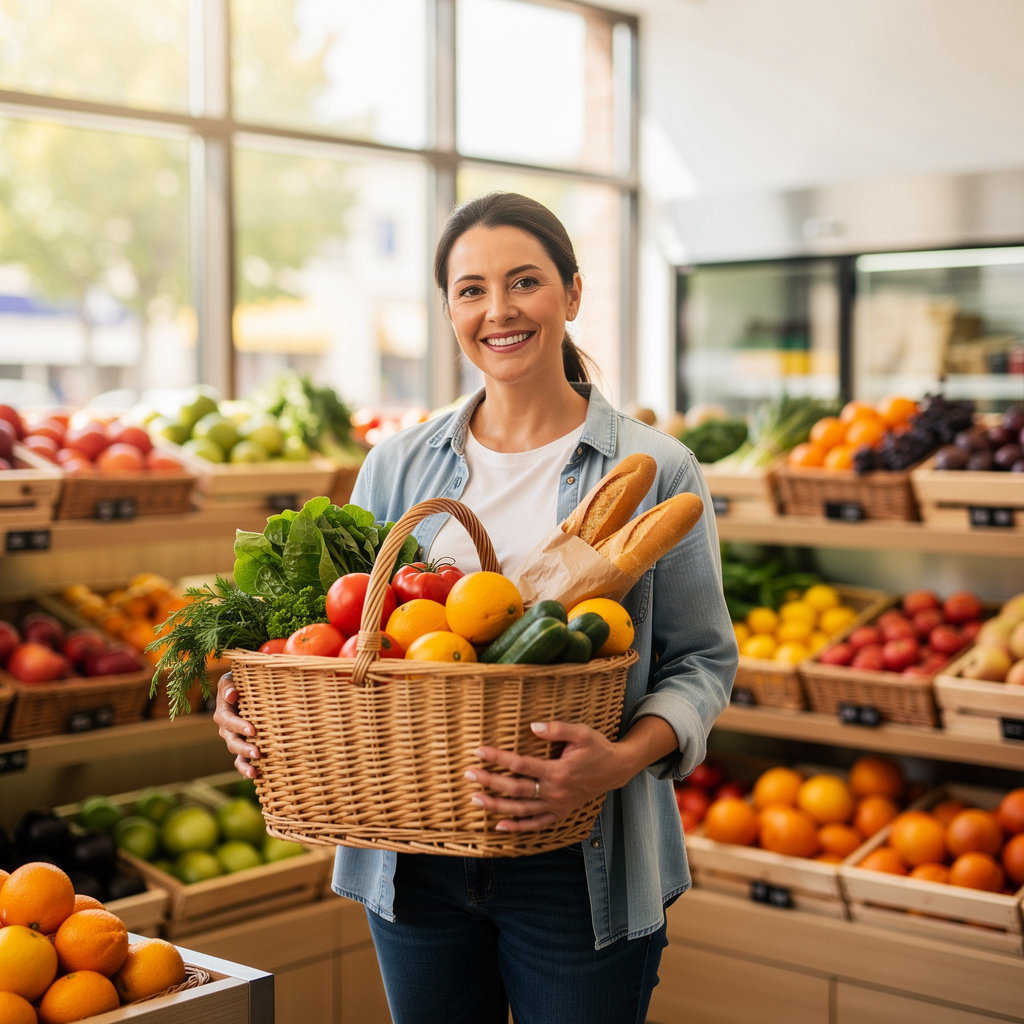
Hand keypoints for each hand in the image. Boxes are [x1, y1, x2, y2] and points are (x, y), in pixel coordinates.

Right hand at [213, 671, 260, 778]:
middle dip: (244, 748)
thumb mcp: (232, 678)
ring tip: (255, 771)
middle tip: (257, 752)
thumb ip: (229, 685)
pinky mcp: (244, 746)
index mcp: (223, 712)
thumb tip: (231, 695)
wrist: (250, 690)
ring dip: (245, 762)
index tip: (252, 730)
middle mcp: (226, 729)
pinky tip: (256, 775)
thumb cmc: (242, 681)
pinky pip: (242, 761)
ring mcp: (235, 739)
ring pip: (236, 754)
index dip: (238, 726)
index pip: (227, 720)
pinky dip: (246, 769)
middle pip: (232, 741)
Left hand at [466, 720, 627, 832]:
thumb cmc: (597, 748)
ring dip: (497, 805)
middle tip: (469, 774)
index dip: (498, 758)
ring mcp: (557, 806)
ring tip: (475, 799)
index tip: (479, 751)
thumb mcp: (582, 732)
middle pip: (515, 789)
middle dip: (490, 782)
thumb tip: (533, 726)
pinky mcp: (560, 813)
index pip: (520, 765)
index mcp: (558, 771)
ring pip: (521, 810)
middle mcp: (555, 792)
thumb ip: (557, 729)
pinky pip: (536, 824)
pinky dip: (517, 827)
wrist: (615, 769)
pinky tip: (499, 825)